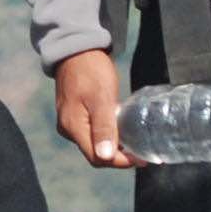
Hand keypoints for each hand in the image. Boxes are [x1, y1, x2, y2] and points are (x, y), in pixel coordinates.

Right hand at [53, 49, 133, 170]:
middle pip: (95, 154)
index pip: (97, 158)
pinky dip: (108, 136)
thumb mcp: (101, 98)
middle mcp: (68, 129)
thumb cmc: (91, 71)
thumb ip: (103, 127)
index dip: (120, 162)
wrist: (76, 49)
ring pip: (94, 145)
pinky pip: (92, 133)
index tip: (141, 159)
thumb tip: (106, 156)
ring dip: (114, 147)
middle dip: (118, 157)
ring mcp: (70, 122)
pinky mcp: (75, 115)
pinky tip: (120, 130)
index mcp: (73, 127)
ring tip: (134, 143)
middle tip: (141, 153)